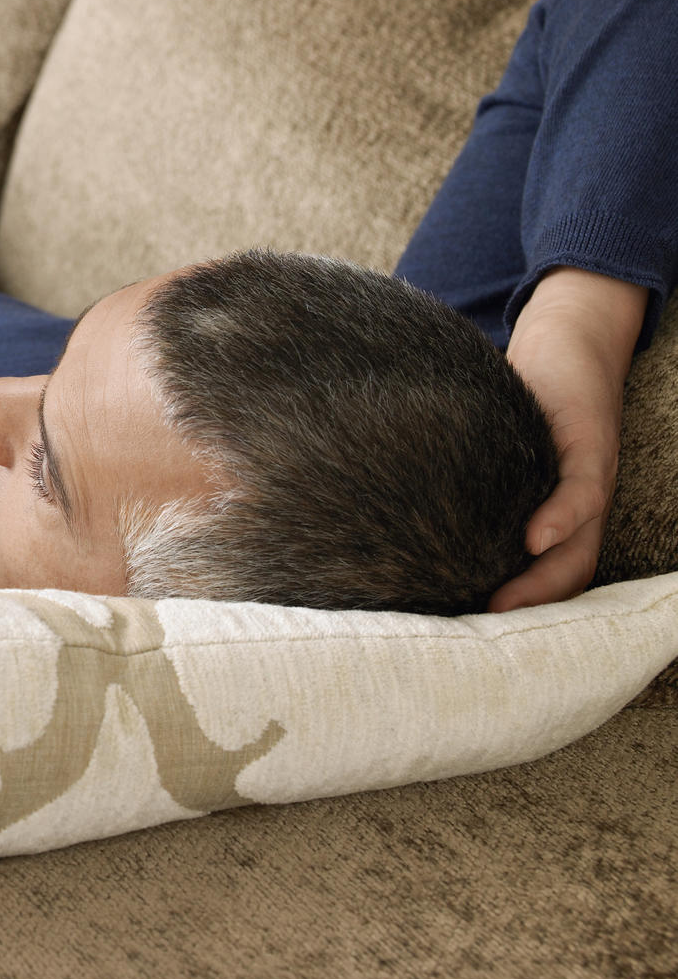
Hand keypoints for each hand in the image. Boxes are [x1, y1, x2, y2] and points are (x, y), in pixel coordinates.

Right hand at [490, 267, 647, 611]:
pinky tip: (533, 537)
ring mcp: (590, 483)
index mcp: (554, 517)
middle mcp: (579, 511)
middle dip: (527, 614)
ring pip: (577, 549)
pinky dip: (561, 519)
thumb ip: (462, 478)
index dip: (512, 612)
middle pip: (563, 579)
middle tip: (476, 638)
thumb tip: (388, 502)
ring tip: (502, 603)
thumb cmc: (520, 396)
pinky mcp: (591, 448)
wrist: (570, 341)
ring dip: (544, 582)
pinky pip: (581, 494)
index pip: (540, 579)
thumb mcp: (491, 448)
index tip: (462, 636)